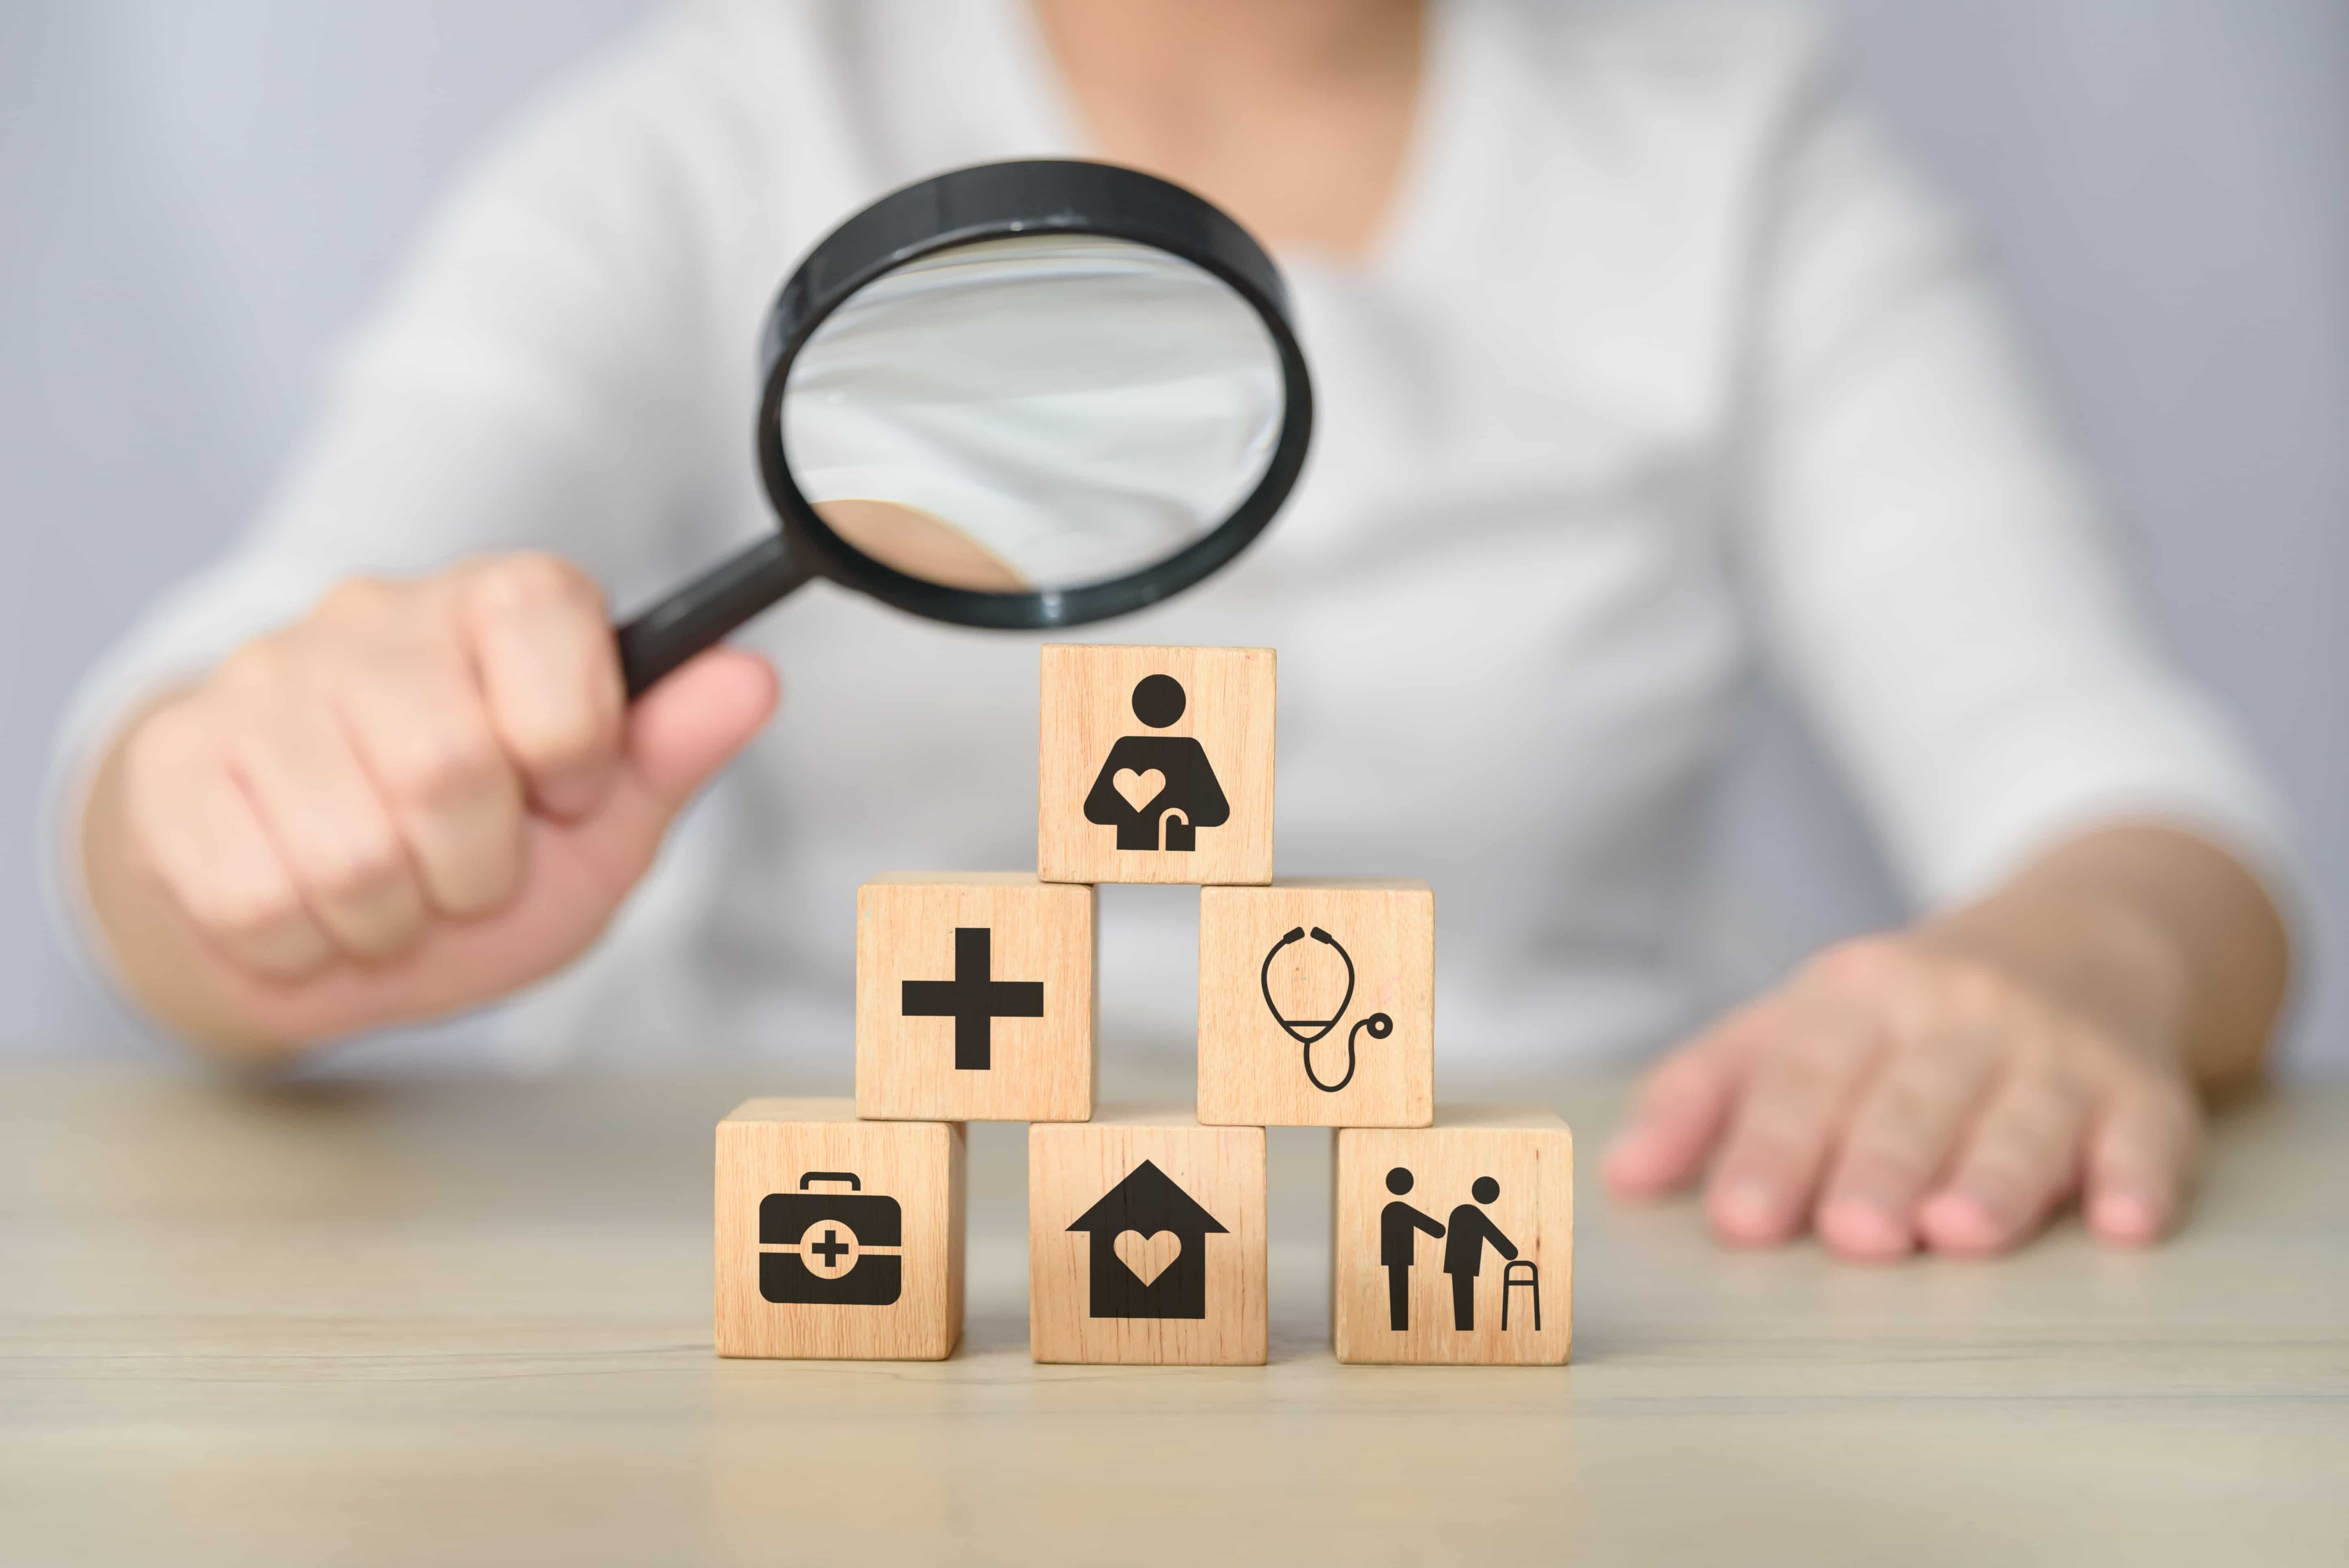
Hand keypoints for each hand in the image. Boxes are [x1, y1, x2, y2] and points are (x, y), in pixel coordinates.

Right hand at [87, 553, 777, 1051]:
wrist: (326, 916)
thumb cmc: (478, 858)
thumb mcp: (601, 818)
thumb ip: (672, 748)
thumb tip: (751, 677)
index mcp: (493, 603)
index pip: (544, 616)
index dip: (571, 744)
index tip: (565, 791)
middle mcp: (368, 616)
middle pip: (446, 764)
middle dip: (477, 866)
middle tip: (469, 872)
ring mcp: (256, 683)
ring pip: (348, 851)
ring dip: (393, 916)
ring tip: (394, 894)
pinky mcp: (172, 765)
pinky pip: (256, 897)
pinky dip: (304, 943)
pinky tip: (314, 908)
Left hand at [1602, 935, 2202, 1258]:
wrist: (2080, 935)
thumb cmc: (1906, 1012)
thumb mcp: (1797, 1024)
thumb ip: (1705, 1094)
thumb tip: (1620, 1176)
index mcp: (1854, 998)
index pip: (1801, 1078)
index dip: (1768, 1148)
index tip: (1738, 1221)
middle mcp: (1957, 1014)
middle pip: (1908, 1101)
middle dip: (1879, 1167)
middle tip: (1852, 1235)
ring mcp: (2056, 1051)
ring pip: (2021, 1118)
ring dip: (1993, 1178)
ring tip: (1958, 1234)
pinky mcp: (2144, 1089)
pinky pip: (2147, 1134)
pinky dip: (2140, 1178)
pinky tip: (2126, 1223)